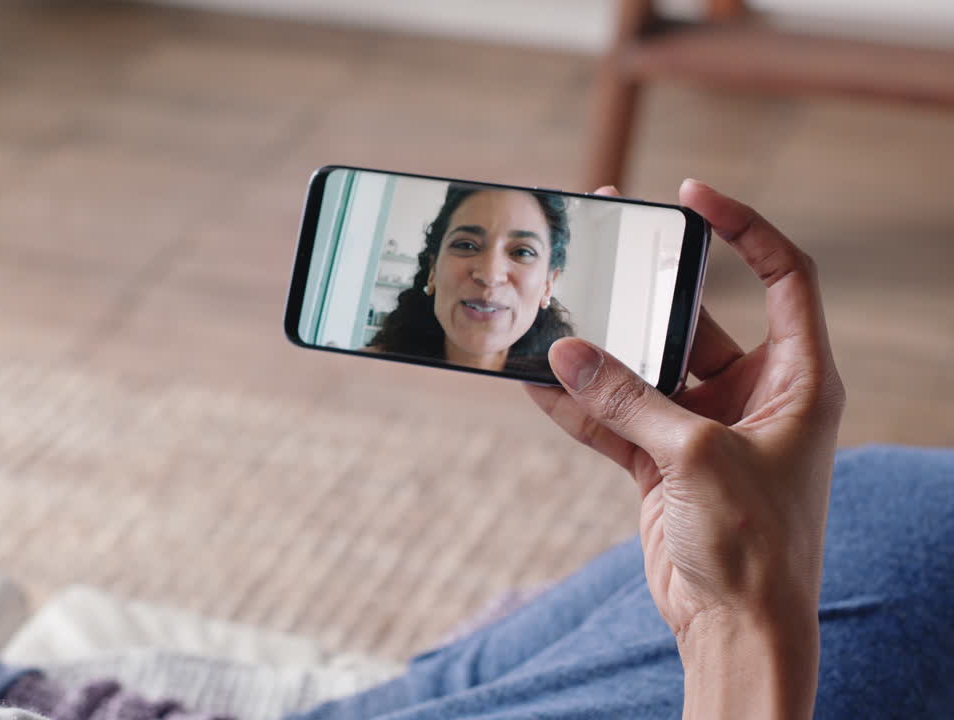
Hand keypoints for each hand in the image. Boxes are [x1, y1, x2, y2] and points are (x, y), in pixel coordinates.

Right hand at [525, 180, 845, 717]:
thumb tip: (566, 350)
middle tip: (606, 237)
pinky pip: (614, 419)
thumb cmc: (757, 542)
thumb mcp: (697, 455)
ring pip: (645, 369)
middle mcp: (754, 394)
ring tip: (554, 307)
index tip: (691, 197)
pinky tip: (534, 381)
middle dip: (649, 284)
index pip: (783, 277)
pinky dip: (578, 405)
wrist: (739, 626)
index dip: (744, 228)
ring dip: (601, 350)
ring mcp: (703, 429)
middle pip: (699, 317)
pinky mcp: (663, 463)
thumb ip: (628, 398)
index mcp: (797, 378)